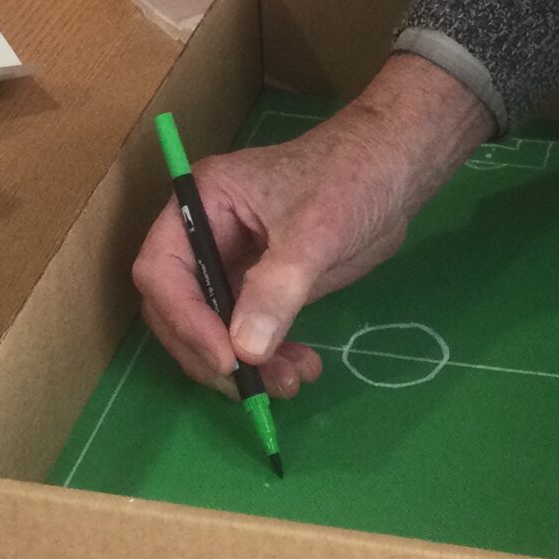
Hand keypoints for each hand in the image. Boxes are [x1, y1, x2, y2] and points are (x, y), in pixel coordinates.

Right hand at [131, 52, 492, 393]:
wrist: (396, 171)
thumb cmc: (351, 179)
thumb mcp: (315, 232)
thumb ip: (277, 289)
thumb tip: (245, 351)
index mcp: (202, 202)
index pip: (162, 270)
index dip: (185, 320)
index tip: (225, 360)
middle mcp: (205, 234)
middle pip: (178, 308)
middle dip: (211, 353)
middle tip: (253, 387)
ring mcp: (232, 262)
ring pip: (211, 329)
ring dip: (242, 365)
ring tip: (290, 383)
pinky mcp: (260, 286)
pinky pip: (246, 332)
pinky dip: (267, 357)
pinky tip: (302, 368)